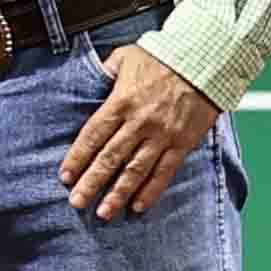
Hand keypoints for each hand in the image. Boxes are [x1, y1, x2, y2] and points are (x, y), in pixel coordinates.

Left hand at [57, 42, 222, 221]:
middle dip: (92, 182)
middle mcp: (139, 122)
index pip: (93, 135)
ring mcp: (162, 135)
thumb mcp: (125, 57)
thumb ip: (105, 72)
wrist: (205, 60)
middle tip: (76, 202)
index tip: (65, 176)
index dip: (77, 158)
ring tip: (103, 213)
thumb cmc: (162, 57)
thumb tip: (89, 80)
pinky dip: (152, 190)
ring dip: (118, 193)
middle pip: (110, 158)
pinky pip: (165, 171)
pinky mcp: (182, 142)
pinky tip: (139, 206)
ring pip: (135, 170)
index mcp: (121, 102)